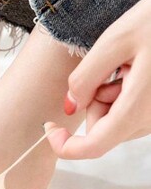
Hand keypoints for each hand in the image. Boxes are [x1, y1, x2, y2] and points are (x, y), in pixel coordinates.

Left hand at [45, 0, 150, 158]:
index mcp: (138, 109)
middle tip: (110, 68)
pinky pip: (132, 108)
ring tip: (130, 62)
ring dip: (110, 93)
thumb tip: (71, 105)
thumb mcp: (115, 41)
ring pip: (116, 118)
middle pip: (102, 129)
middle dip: (93, 101)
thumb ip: (85, 77)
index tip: (50, 126)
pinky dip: (124, 90)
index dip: (64, 144)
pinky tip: (138, 66)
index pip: (93, 147)